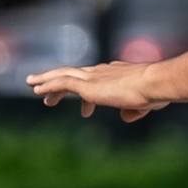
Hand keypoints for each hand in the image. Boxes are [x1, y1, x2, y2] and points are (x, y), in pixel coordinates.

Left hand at [27, 61, 167, 122]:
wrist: (154, 84)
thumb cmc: (155, 92)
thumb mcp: (145, 104)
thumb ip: (134, 110)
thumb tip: (126, 116)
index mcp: (115, 74)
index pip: (95, 79)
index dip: (87, 94)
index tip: (85, 109)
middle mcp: (101, 71)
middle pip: (74, 74)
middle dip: (59, 80)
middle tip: (44, 89)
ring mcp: (93, 77)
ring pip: (63, 75)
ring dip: (46, 80)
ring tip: (32, 84)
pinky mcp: (87, 85)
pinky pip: (61, 83)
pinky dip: (48, 85)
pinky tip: (37, 89)